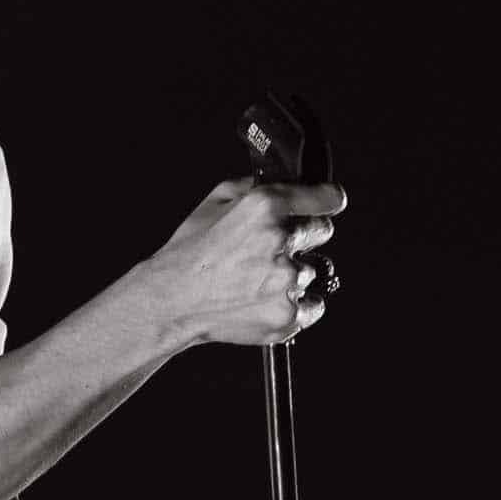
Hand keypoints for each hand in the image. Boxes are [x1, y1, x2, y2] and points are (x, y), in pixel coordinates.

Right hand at [149, 175, 346, 349]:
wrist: (172, 301)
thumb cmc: (188, 252)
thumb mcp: (214, 202)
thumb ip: (253, 187)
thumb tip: (280, 185)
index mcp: (265, 207)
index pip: (328, 198)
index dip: (327, 200)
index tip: (327, 203)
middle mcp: (280, 241)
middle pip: (322, 232)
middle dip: (303, 236)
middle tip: (273, 248)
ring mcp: (286, 281)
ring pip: (312, 271)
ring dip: (293, 273)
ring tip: (258, 279)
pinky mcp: (288, 314)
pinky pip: (312, 305)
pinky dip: (296, 304)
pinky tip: (266, 299)